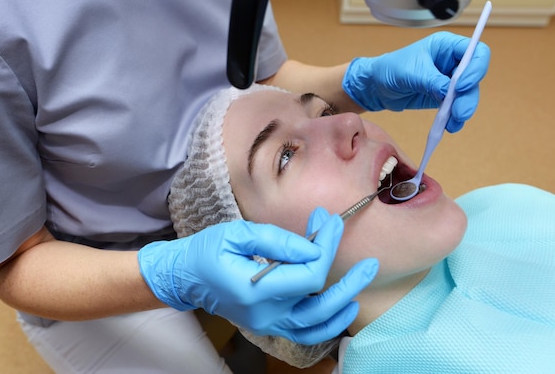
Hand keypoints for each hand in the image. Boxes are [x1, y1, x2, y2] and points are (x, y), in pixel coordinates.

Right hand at [138, 207, 377, 344]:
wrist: (185, 277)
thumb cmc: (206, 251)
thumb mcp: (238, 234)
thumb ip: (277, 241)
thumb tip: (313, 246)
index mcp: (255, 290)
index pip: (307, 274)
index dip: (324, 248)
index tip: (329, 222)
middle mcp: (265, 314)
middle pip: (319, 304)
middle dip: (347, 283)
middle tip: (369, 264)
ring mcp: (267, 324)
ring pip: (316, 325)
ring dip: (343, 305)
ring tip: (361, 284)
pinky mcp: (268, 325)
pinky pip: (305, 332)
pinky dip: (327, 324)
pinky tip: (343, 309)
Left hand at [342, 31, 490, 131]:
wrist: (376, 87)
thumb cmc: (390, 69)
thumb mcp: (411, 72)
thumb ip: (432, 81)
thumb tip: (450, 92)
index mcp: (446, 46)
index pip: (476, 52)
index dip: (476, 69)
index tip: (462, 86)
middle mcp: (451, 62)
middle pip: (474, 78)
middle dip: (469, 96)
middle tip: (460, 112)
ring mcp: (448, 80)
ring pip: (467, 95)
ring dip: (463, 110)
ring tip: (453, 123)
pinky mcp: (443, 96)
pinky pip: (456, 107)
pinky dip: (455, 118)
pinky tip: (449, 126)